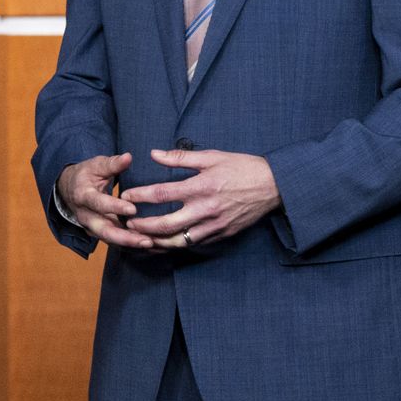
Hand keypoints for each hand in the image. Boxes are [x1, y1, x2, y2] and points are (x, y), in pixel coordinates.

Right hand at [57, 153, 152, 249]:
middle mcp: (86, 216)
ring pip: (112, 241)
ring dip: (132, 245)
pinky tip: (152, 247)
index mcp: (83, 196)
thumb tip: (128, 157)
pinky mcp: (101, 234)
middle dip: (126, 238)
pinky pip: (117, 243)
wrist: (69, 190)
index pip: (98, 204)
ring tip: (153, 246)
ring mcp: (93, 228)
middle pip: (105, 231)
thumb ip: (112, 163)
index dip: (114, 206)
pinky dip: (133, 247)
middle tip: (147, 241)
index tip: (133, 209)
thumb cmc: (85, 175)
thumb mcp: (95, 165)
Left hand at [123, 149, 281, 249]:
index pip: (162, 193)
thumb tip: (154, 154)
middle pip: (166, 224)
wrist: (274, 186)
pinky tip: (163, 243)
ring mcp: (214, 225)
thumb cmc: (241, 167)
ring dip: (157, 242)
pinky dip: (177, 245)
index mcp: (201, 186)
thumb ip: (180, 157)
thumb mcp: (211, 156)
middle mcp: (206, 209)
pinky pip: (194, 244)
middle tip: (127, 223)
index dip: (141, 196)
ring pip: (179, 241)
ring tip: (141, 238)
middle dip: (143, 226)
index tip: (126, 196)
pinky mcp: (222, 234)